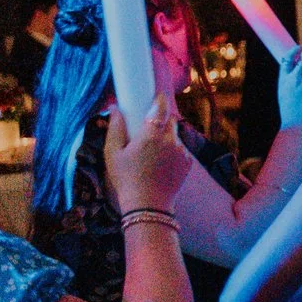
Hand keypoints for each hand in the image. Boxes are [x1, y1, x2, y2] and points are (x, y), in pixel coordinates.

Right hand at [104, 96, 193, 214]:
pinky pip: (181, 150)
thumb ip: (115, 128)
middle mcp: (171, 140)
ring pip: (175, 136)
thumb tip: (114, 108)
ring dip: (166, 138)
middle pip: (170, 121)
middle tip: (146, 131)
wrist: (148, 205)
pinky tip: (160, 164)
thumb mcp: (113, 153)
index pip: (161, 108)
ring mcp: (182, 152)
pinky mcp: (188, 163)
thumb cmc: (126, 179)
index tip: (157, 96)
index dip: (160, 100)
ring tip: (151, 154)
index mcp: (151, 135)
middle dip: (160, 121)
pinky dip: (172, 151)